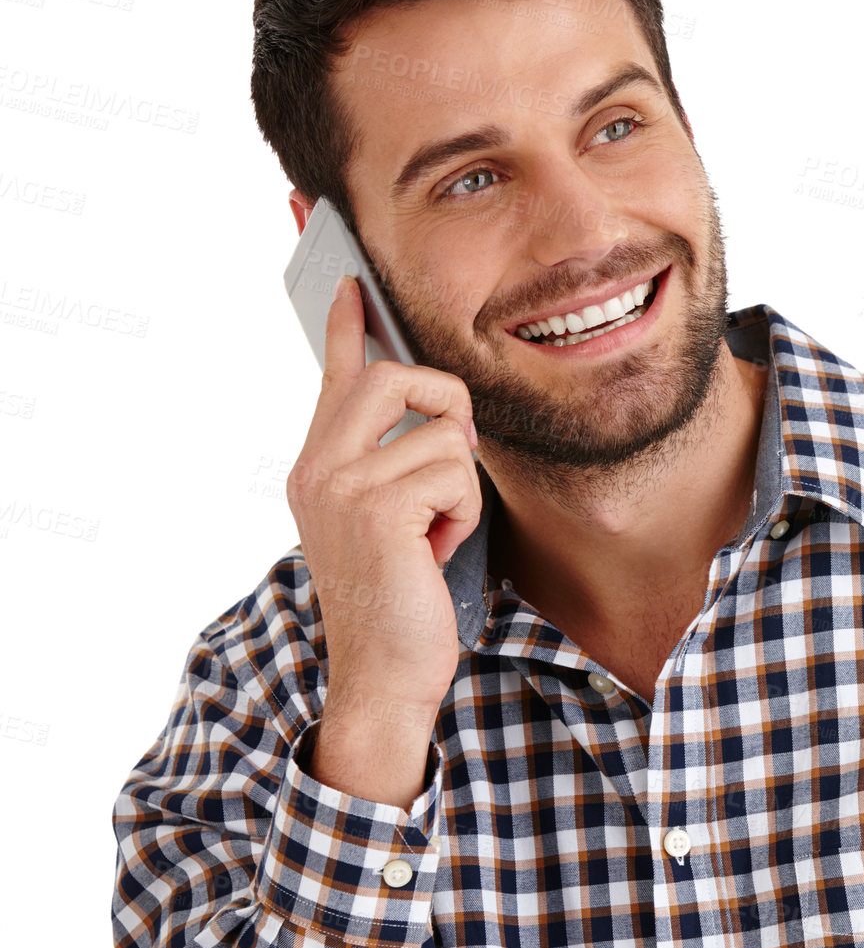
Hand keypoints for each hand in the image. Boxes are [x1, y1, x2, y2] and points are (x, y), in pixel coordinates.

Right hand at [286, 274, 480, 801]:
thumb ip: (398, 461)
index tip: (348, 277)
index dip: (344, 322)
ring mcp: (339, 485)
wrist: (387, 670)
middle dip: (443, 407)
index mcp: (320, 462)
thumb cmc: (403, 594)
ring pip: (441, 435)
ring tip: (434, 534)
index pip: (333, 374)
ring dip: (459, 490)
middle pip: (394, 376)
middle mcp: (318, 465)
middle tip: (447, 461)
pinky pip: (453, 472)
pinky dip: (463, 516)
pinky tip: (436, 551)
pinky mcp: (374, 508)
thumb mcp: (397, 516)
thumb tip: (441, 417)